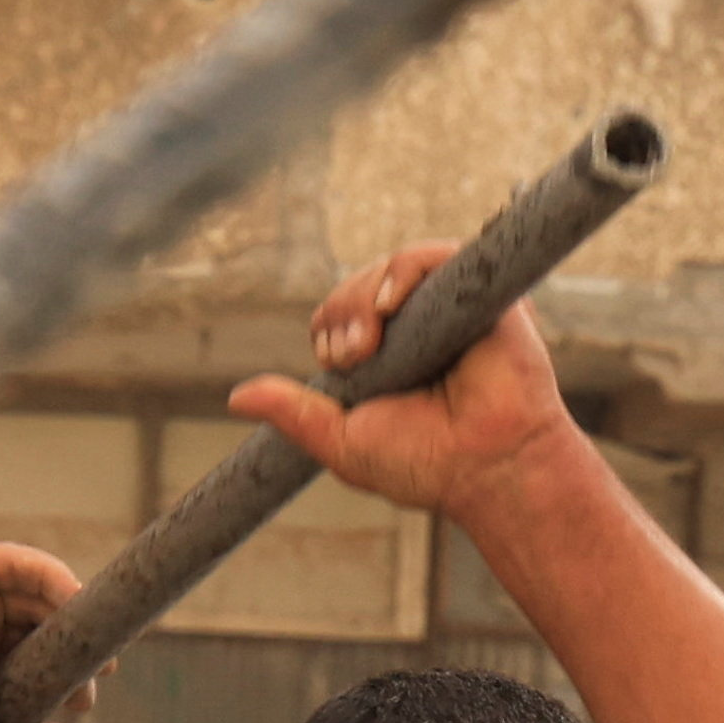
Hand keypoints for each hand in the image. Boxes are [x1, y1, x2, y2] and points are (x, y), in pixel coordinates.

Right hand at [0, 541, 92, 722]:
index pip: (32, 656)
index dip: (67, 672)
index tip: (84, 700)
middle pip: (38, 620)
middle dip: (74, 643)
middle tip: (101, 673)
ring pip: (31, 588)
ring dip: (71, 607)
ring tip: (94, 638)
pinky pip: (15, 561)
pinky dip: (54, 576)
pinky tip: (77, 603)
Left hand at [226, 243, 585, 531]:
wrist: (488, 468)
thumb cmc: (426, 464)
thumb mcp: (342, 441)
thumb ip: (294, 414)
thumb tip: (235, 396)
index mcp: (389, 356)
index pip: (341, 314)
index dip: (330, 327)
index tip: (338, 361)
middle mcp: (419, 327)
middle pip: (360, 286)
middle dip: (343, 312)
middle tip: (353, 354)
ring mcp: (450, 308)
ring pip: (391, 269)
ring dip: (367, 294)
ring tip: (373, 337)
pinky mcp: (483, 294)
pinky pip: (435, 254)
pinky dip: (406, 267)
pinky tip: (393, 299)